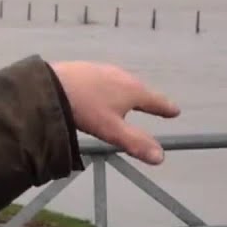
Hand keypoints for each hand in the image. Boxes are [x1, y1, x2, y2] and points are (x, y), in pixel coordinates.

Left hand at [51, 61, 179, 164]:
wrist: (51, 85)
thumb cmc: (85, 108)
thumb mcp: (112, 130)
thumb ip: (135, 143)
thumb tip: (160, 157)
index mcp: (133, 90)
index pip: (156, 101)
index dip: (166, 108)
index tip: (175, 111)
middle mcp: (122, 76)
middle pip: (139, 89)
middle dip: (147, 98)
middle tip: (154, 104)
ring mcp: (103, 69)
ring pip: (121, 82)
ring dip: (127, 91)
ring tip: (127, 99)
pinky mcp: (86, 68)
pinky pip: (105, 79)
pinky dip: (109, 87)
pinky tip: (99, 91)